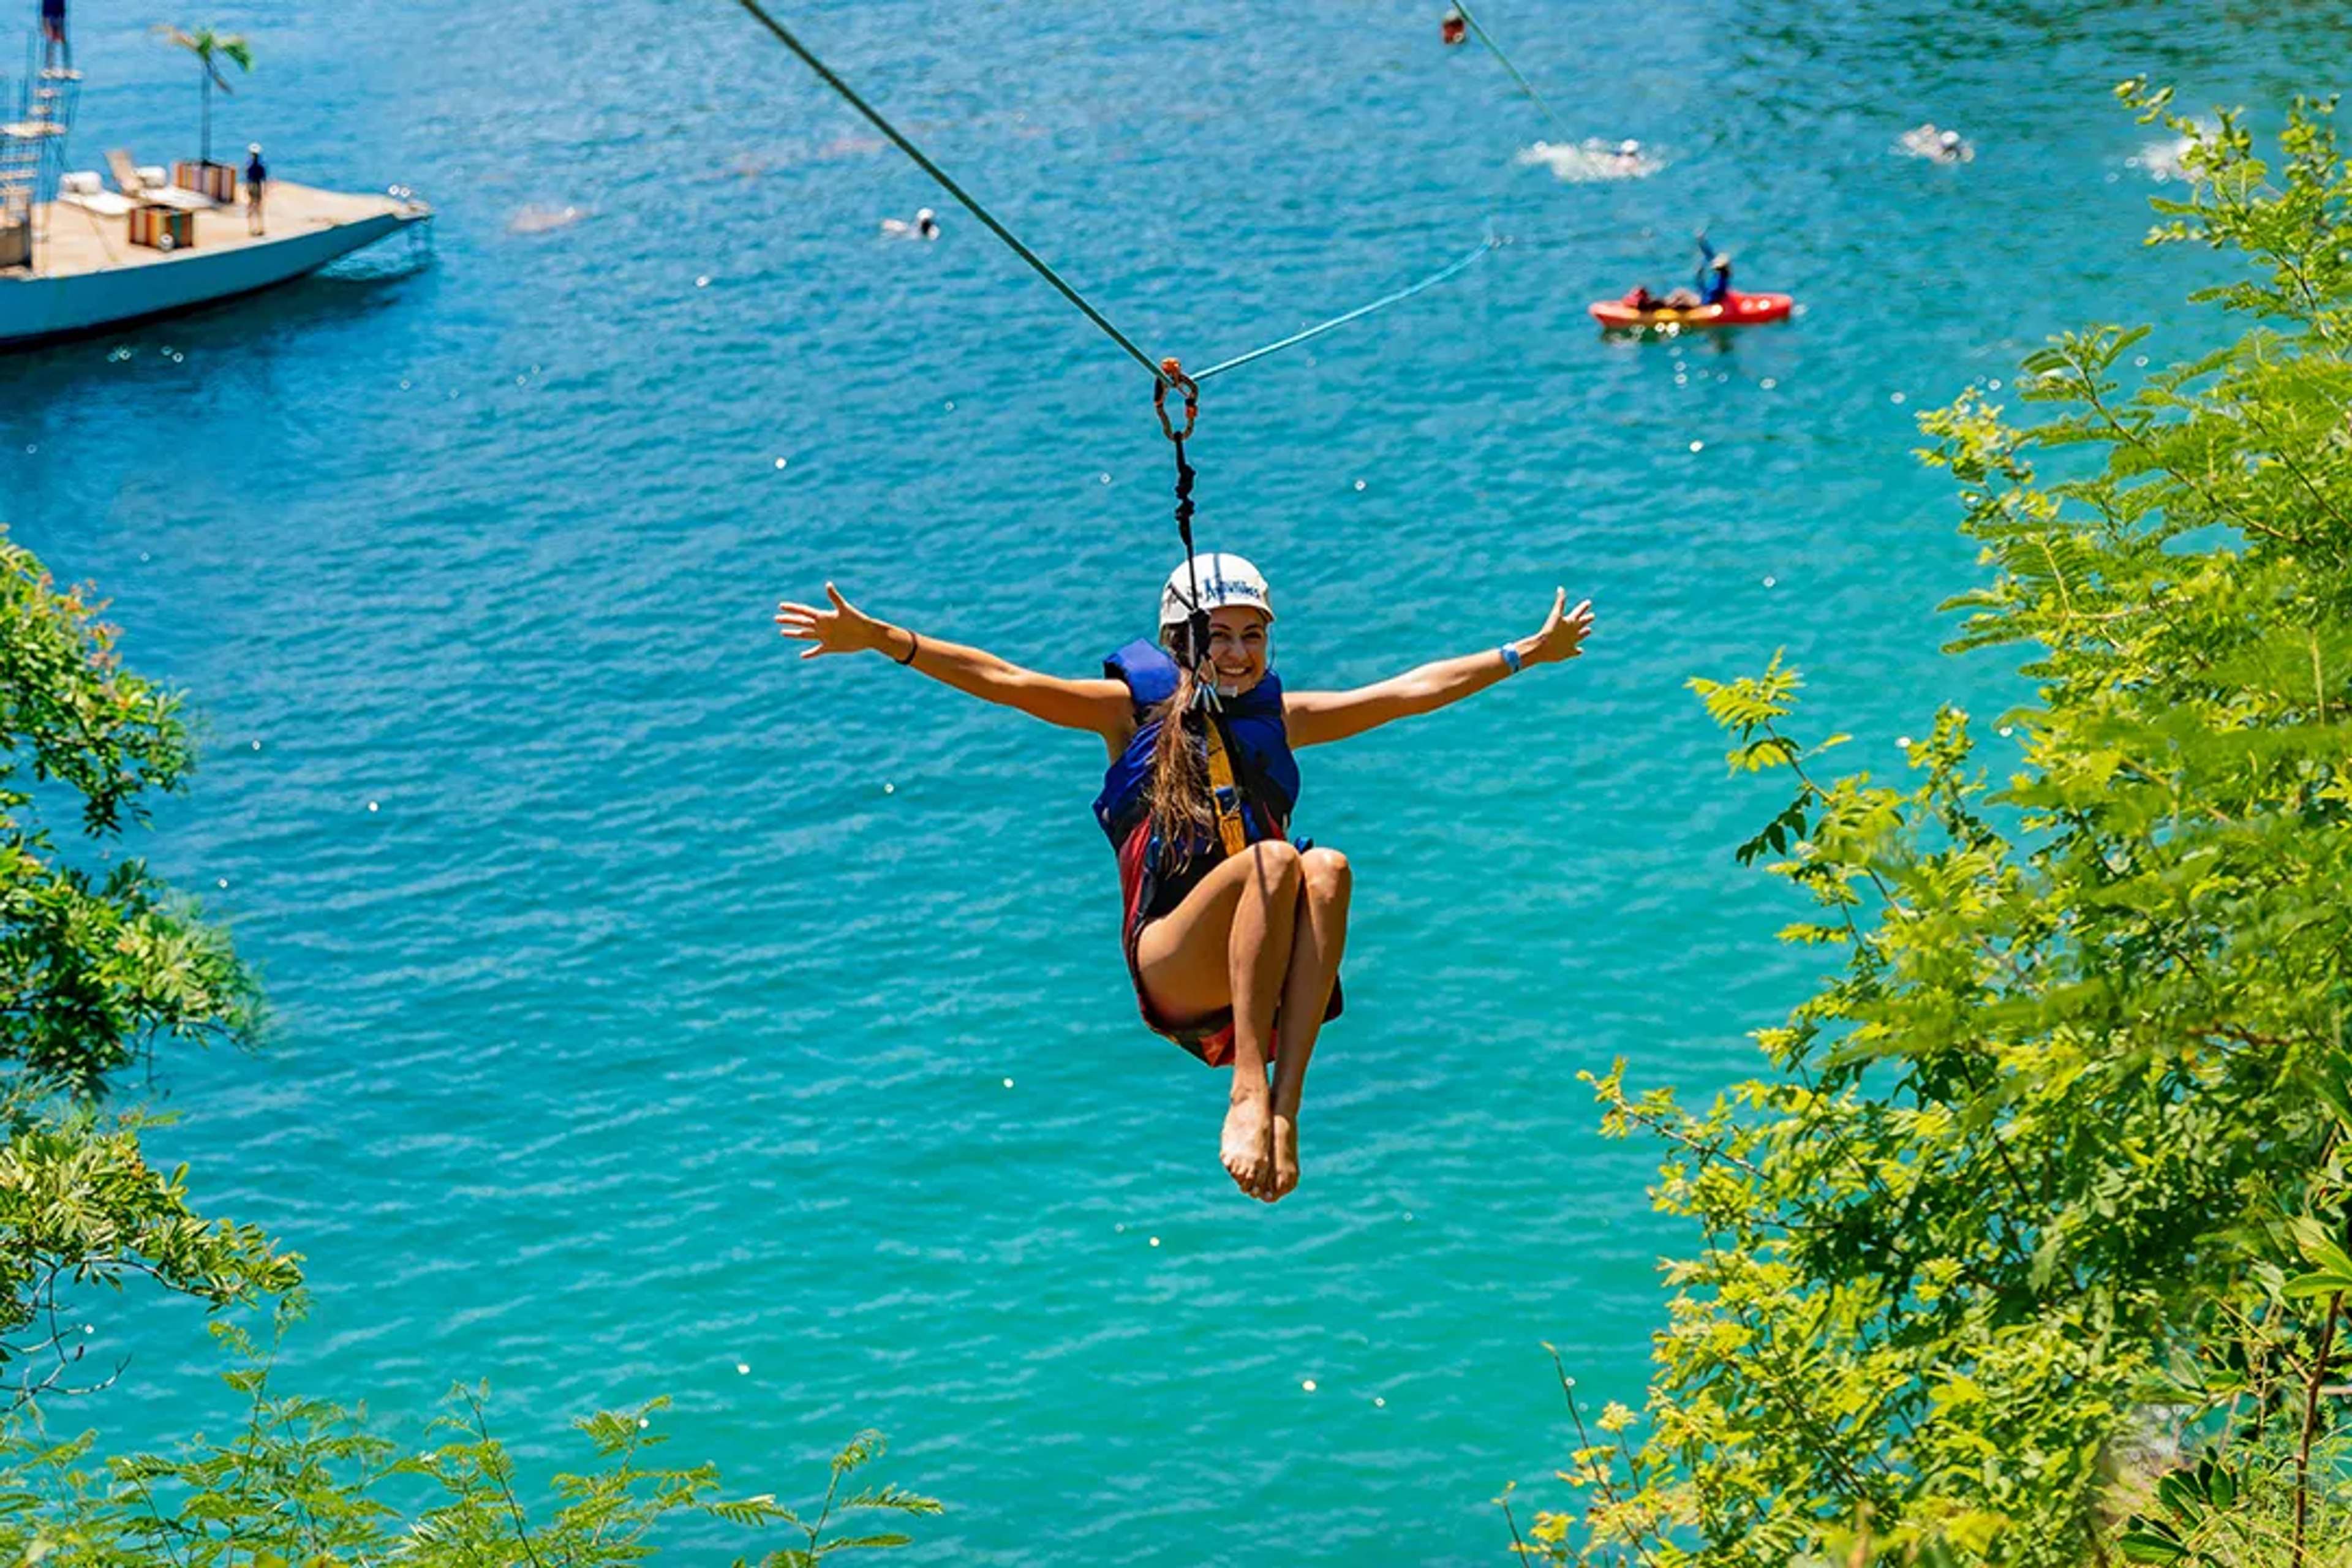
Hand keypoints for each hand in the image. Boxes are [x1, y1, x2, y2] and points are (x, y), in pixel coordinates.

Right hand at [774, 582, 890, 659]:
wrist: (868, 634)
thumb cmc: (858, 620)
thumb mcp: (844, 609)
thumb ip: (835, 598)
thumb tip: (828, 584)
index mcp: (823, 616)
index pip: (804, 611)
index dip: (792, 608)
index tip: (781, 605)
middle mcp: (822, 626)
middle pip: (801, 622)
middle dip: (789, 620)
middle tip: (776, 618)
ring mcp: (825, 636)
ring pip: (806, 635)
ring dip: (794, 634)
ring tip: (783, 632)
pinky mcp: (830, 647)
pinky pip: (817, 651)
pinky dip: (810, 653)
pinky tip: (802, 655)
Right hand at [1522, 588, 1593, 667]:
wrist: (1544, 647)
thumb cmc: (1549, 630)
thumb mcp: (1554, 614)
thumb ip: (1559, 601)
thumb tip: (1561, 588)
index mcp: (1571, 622)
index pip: (1579, 612)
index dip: (1584, 606)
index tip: (1589, 602)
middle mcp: (1574, 631)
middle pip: (1583, 623)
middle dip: (1587, 619)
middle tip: (1593, 616)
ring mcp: (1573, 642)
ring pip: (1581, 636)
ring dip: (1585, 632)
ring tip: (1589, 630)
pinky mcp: (1569, 652)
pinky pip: (1575, 651)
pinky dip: (1577, 650)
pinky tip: (1580, 651)